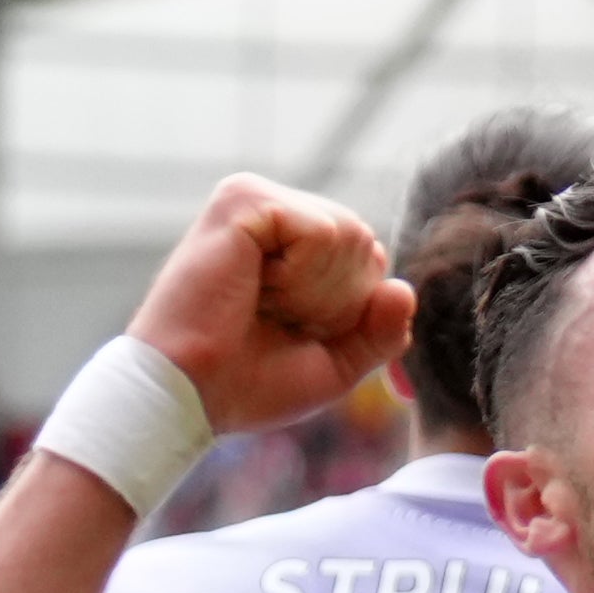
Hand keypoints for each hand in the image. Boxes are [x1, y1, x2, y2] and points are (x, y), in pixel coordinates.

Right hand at [121, 176, 422, 436]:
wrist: (188, 393)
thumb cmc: (248, 382)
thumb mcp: (336, 364)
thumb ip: (379, 331)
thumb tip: (404, 289)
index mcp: (294, 244)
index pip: (371, 260)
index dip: (347, 311)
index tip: (288, 330)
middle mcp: (276, 212)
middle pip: (364, 244)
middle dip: (335, 301)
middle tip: (271, 319)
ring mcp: (258, 199)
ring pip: (348, 235)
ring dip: (316, 292)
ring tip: (259, 303)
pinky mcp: (243, 199)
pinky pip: (321, 232)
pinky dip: (299, 276)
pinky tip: (254, 287)